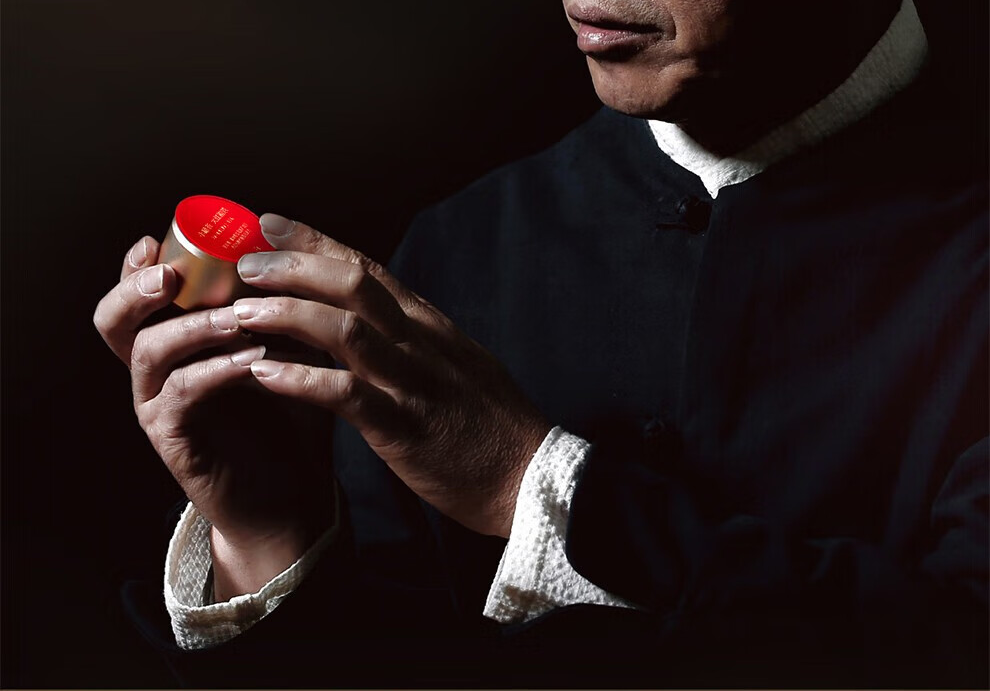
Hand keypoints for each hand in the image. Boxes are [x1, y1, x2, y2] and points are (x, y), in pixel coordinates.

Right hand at [93, 237, 335, 598]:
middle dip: (137, 288)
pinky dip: (216, 369)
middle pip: (116, 319)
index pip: (140, 294)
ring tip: (239, 317)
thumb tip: (291, 250)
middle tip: (173, 273)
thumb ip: (282, 308)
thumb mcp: (293, 350)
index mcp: (178, 341)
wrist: (295, 492)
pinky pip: (182, 393)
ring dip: (194, 326)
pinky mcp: (174, 439)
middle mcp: (157, 370)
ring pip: (149, 350)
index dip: (141, 264)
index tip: (162, 237)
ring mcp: (159, 405)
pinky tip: (254, 360)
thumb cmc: (292, 416)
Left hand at [232, 214, 550, 536]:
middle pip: (352, 284)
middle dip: (293, 266)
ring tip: (241, 312)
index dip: (315, 241)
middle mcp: (420, 342)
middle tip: (245, 263)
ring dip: (288, 315)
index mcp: (428, 324)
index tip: (270, 222)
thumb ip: (412, 337)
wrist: (529, 477)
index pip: (367, 267)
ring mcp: (414, 382)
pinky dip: (302, 380)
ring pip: (346, 330)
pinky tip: (264, 375)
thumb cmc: (488, 423)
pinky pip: (347, 395)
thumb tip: (366, 318)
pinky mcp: (405, 428)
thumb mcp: (455, 362)